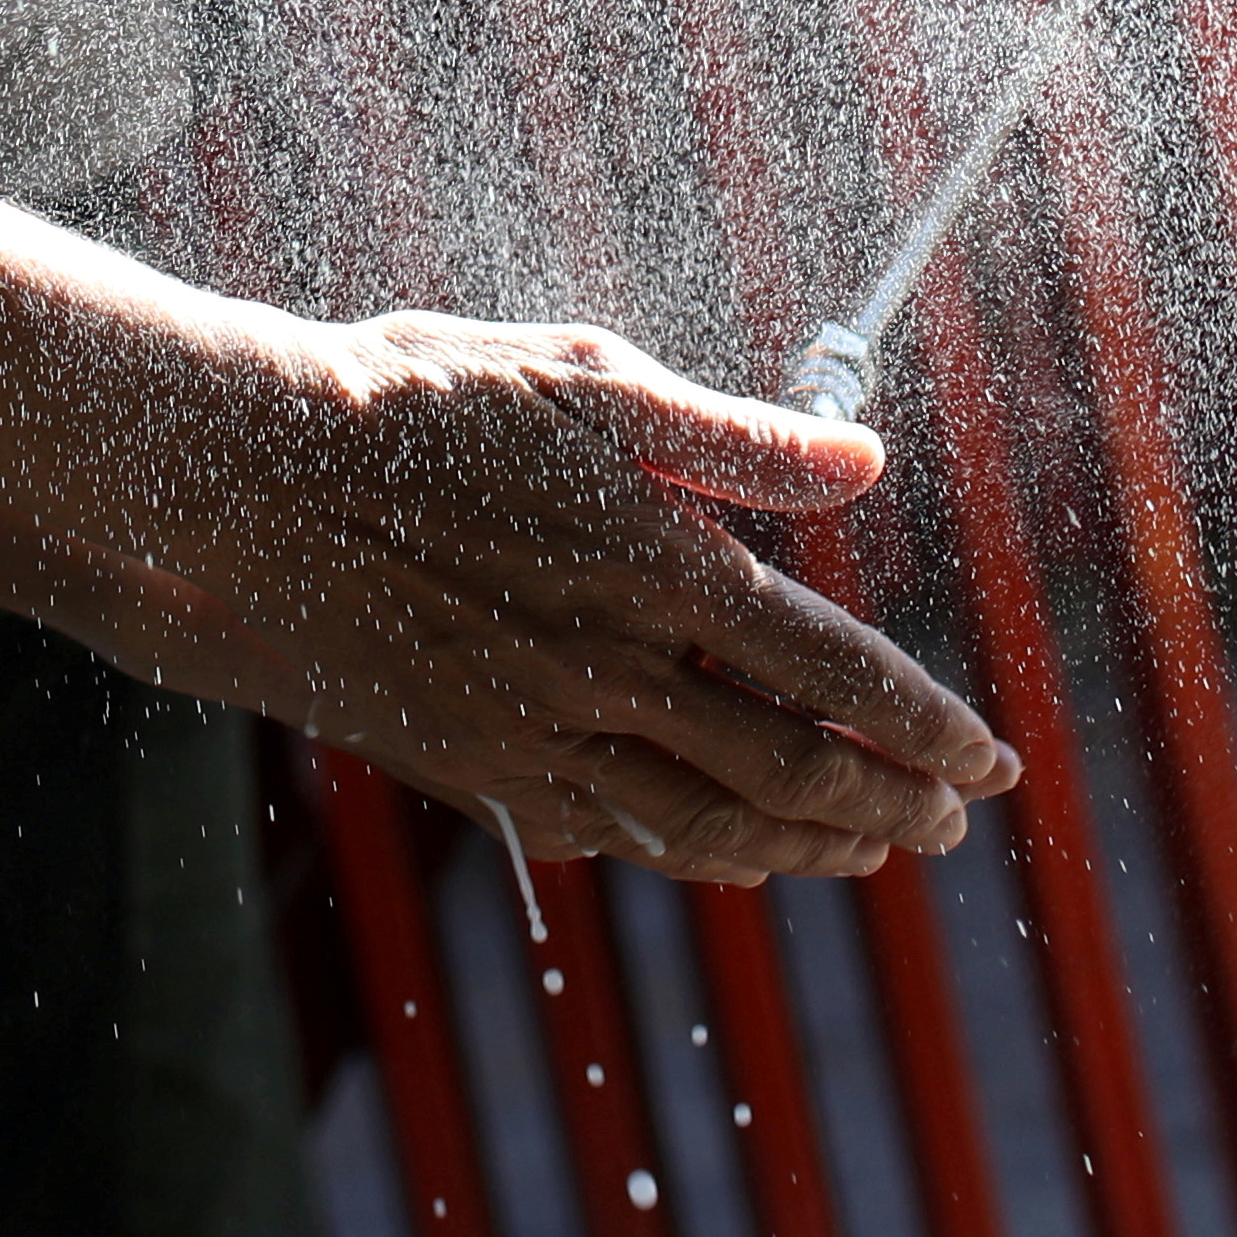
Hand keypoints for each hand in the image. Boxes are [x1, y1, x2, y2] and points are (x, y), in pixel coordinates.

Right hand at [52, 313, 1015, 883]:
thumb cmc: (416, 406)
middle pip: (793, 768)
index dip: (924, 726)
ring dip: (809, 844)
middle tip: (949, 823)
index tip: (992, 763)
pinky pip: (618, 834)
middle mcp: (614, 668)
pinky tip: (735, 849)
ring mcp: (543, 732)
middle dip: (888, 804)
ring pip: (712, 820)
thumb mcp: (585, 383)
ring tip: (869, 850)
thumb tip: (864, 463)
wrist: (244, 489)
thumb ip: (732, 439)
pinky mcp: (480, 767)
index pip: (836, 672)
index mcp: (660, 566)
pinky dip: (698, 853)